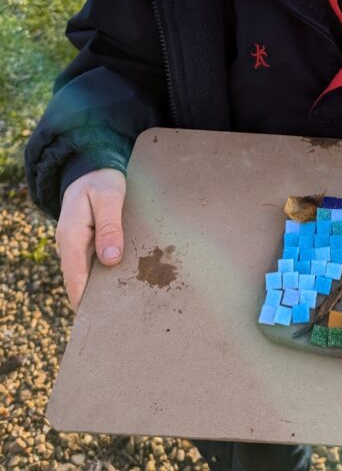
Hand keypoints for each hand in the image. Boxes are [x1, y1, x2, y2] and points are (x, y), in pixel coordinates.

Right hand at [56, 168, 125, 310]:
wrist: (91, 166)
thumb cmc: (101, 179)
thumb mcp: (108, 197)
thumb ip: (109, 226)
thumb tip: (111, 259)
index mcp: (71, 236)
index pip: (75, 277)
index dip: (85, 300)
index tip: (100, 319)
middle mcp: (70, 245)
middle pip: (80, 281)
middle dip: (97, 299)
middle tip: (121, 318)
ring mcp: (77, 245)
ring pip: (88, 274)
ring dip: (104, 288)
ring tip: (127, 307)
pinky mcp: (87, 243)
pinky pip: (94, 264)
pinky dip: (107, 274)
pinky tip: (126, 282)